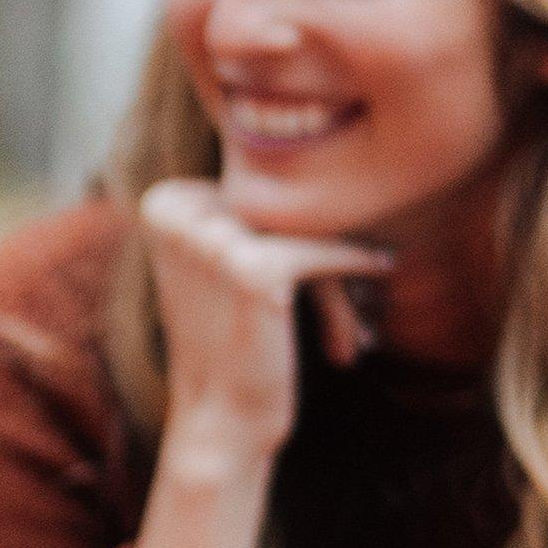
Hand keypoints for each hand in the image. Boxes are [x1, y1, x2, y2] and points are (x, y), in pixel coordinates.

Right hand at [134, 177, 386, 468]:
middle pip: (285, 207)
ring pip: (309, 230)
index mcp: (163, 202)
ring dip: (341, 267)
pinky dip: (359, 263)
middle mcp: (180, 215)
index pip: (257, 182)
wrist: (218, 419)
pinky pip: (328, 251)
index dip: (291, 223)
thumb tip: (304, 129)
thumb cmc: (227, 342)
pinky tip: (383, 267)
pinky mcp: (257, 268)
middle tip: (352, 287)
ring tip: (361, 302)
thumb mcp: (219, 261)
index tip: (311, 261)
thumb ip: (239, 202)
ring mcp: (216, 239)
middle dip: (322, 246)